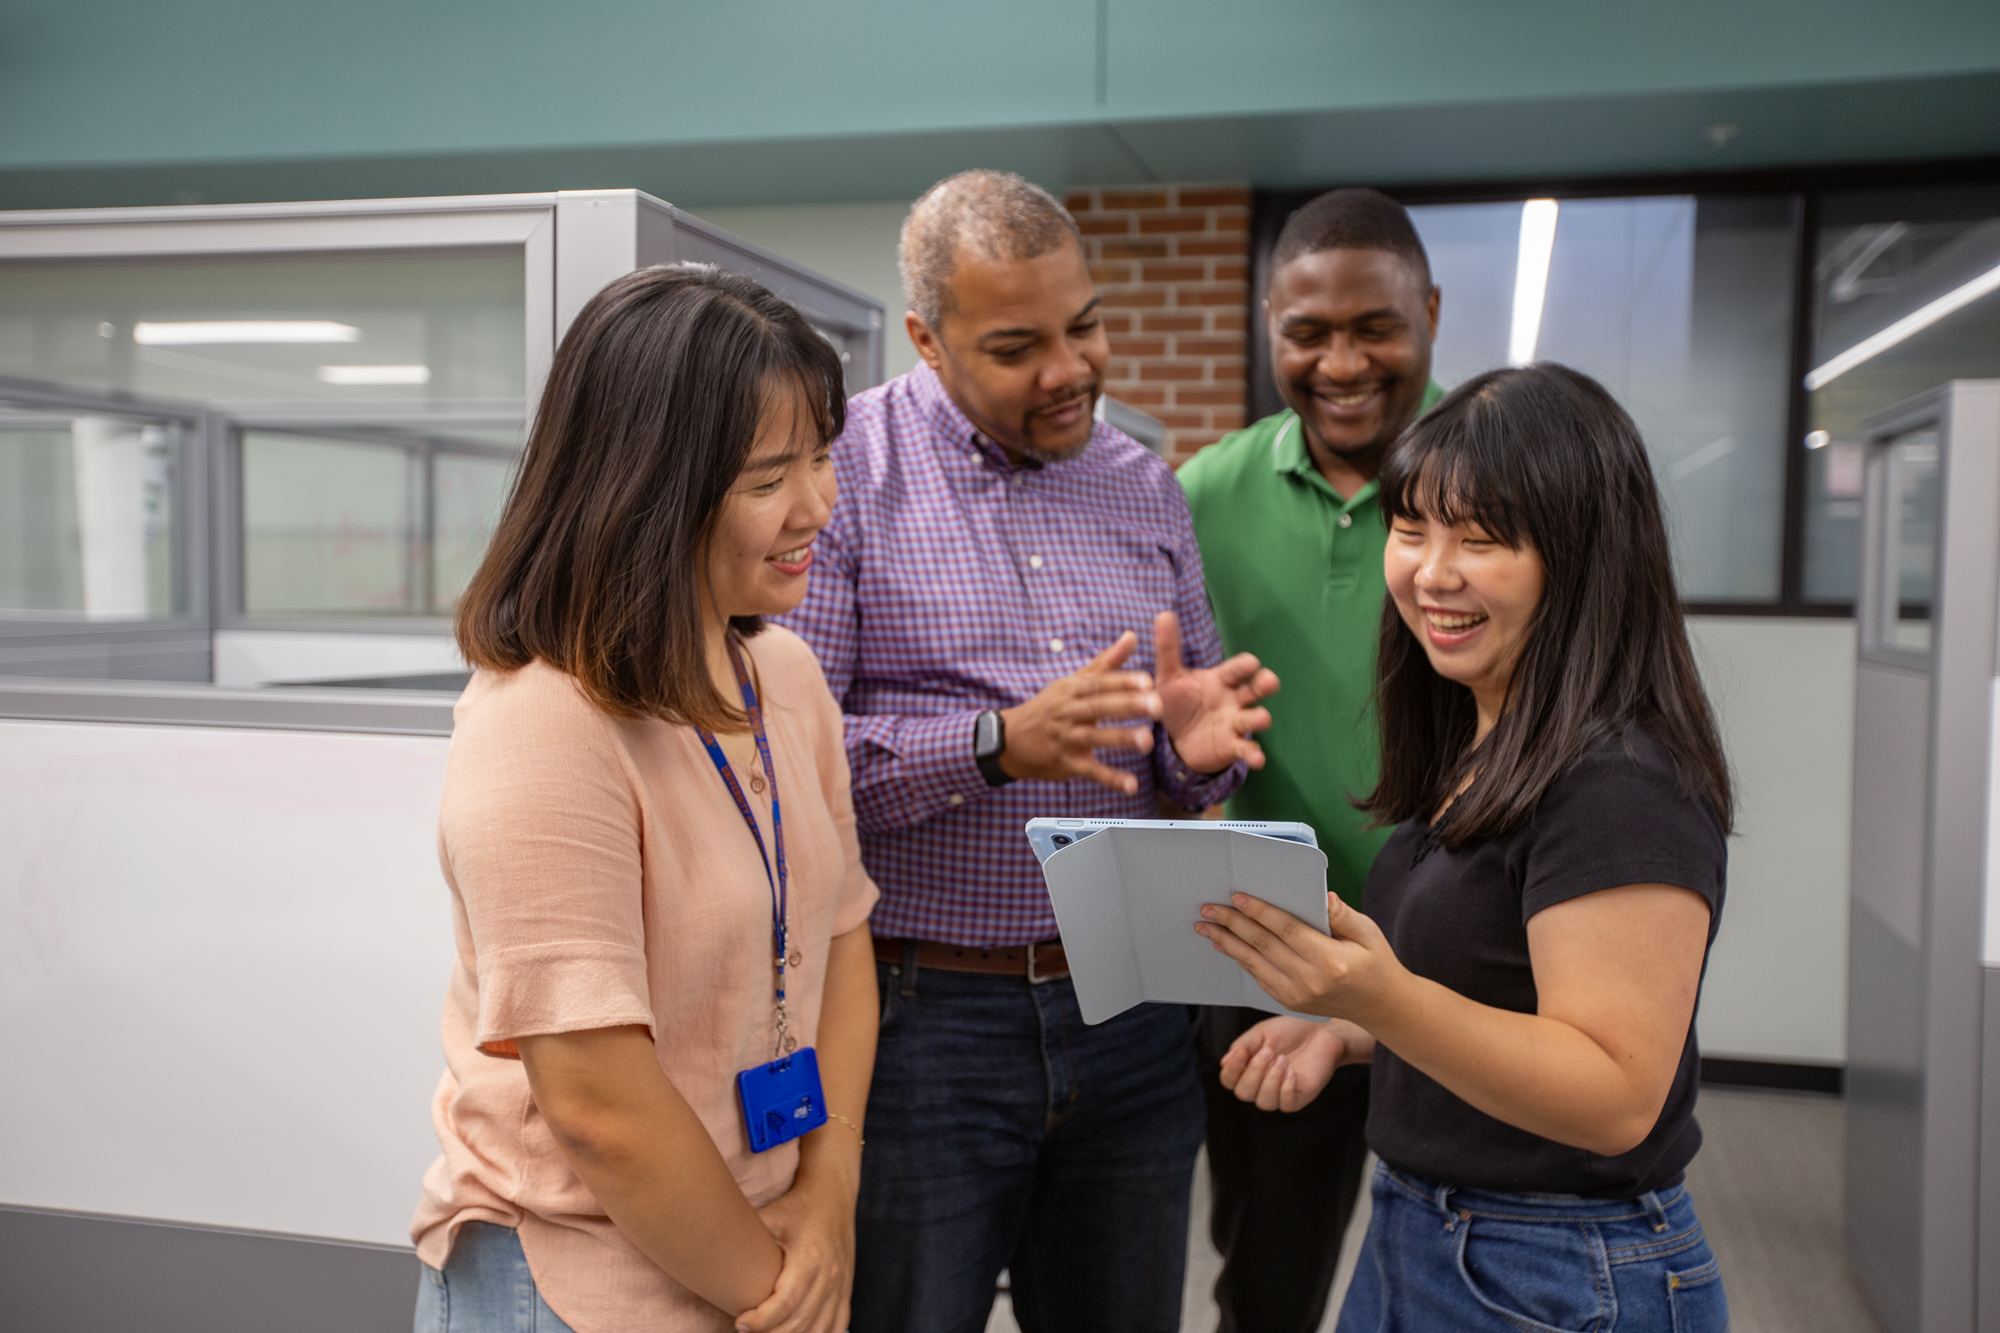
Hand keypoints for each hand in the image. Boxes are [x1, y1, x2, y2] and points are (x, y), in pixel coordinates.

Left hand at [735, 1174, 855, 1332]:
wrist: (833, 1195)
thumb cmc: (798, 1207)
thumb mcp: (771, 1216)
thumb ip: (748, 1238)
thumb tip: (711, 1252)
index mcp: (810, 1257)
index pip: (786, 1301)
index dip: (762, 1320)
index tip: (740, 1322)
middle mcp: (829, 1275)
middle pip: (799, 1321)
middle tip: (744, 1329)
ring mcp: (840, 1286)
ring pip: (818, 1329)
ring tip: (766, 1332)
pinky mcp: (845, 1290)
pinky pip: (836, 1325)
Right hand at [1000, 633, 1162, 793]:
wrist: (1011, 739)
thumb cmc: (1051, 707)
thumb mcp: (1074, 681)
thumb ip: (1107, 662)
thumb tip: (1133, 635)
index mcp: (1071, 690)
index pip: (1099, 683)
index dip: (1123, 682)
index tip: (1148, 680)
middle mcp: (1067, 712)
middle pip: (1098, 707)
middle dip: (1127, 706)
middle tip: (1157, 706)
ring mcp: (1065, 738)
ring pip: (1094, 737)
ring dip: (1120, 739)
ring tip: (1147, 742)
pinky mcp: (1066, 763)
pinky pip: (1090, 771)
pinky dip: (1110, 778)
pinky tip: (1131, 784)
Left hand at [1153, 611, 1278, 775]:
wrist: (1176, 738)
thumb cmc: (1178, 701)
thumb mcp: (1169, 676)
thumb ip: (1168, 649)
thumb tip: (1164, 613)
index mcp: (1220, 680)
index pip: (1236, 670)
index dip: (1245, 667)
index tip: (1252, 663)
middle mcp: (1233, 700)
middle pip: (1254, 690)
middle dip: (1264, 685)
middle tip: (1269, 681)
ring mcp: (1235, 723)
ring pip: (1253, 718)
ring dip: (1259, 718)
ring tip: (1262, 718)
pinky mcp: (1232, 746)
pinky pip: (1246, 749)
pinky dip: (1253, 754)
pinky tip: (1257, 759)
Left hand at [1196, 892, 1401, 1022]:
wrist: (1381, 1007)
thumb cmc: (1376, 963)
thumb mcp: (1369, 933)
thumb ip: (1343, 915)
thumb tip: (1322, 896)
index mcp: (1330, 960)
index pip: (1286, 929)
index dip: (1259, 912)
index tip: (1237, 897)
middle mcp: (1310, 980)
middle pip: (1263, 945)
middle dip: (1232, 924)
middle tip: (1208, 908)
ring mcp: (1297, 995)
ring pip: (1254, 963)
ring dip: (1227, 942)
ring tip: (1206, 927)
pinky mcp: (1290, 1002)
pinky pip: (1259, 977)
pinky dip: (1240, 960)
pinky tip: (1225, 946)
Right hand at [1219, 1016, 1374, 1112]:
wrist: (1321, 1030)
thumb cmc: (1291, 1030)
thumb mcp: (1262, 1032)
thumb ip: (1243, 1045)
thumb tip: (1225, 1062)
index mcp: (1248, 1069)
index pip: (1229, 1080)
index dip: (1231, 1071)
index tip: (1240, 1053)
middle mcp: (1261, 1085)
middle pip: (1244, 1094)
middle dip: (1254, 1072)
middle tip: (1269, 1051)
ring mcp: (1280, 1093)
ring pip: (1264, 1102)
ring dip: (1271, 1080)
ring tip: (1283, 1059)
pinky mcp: (1300, 1097)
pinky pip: (1287, 1105)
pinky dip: (1287, 1089)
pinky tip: (1293, 1072)